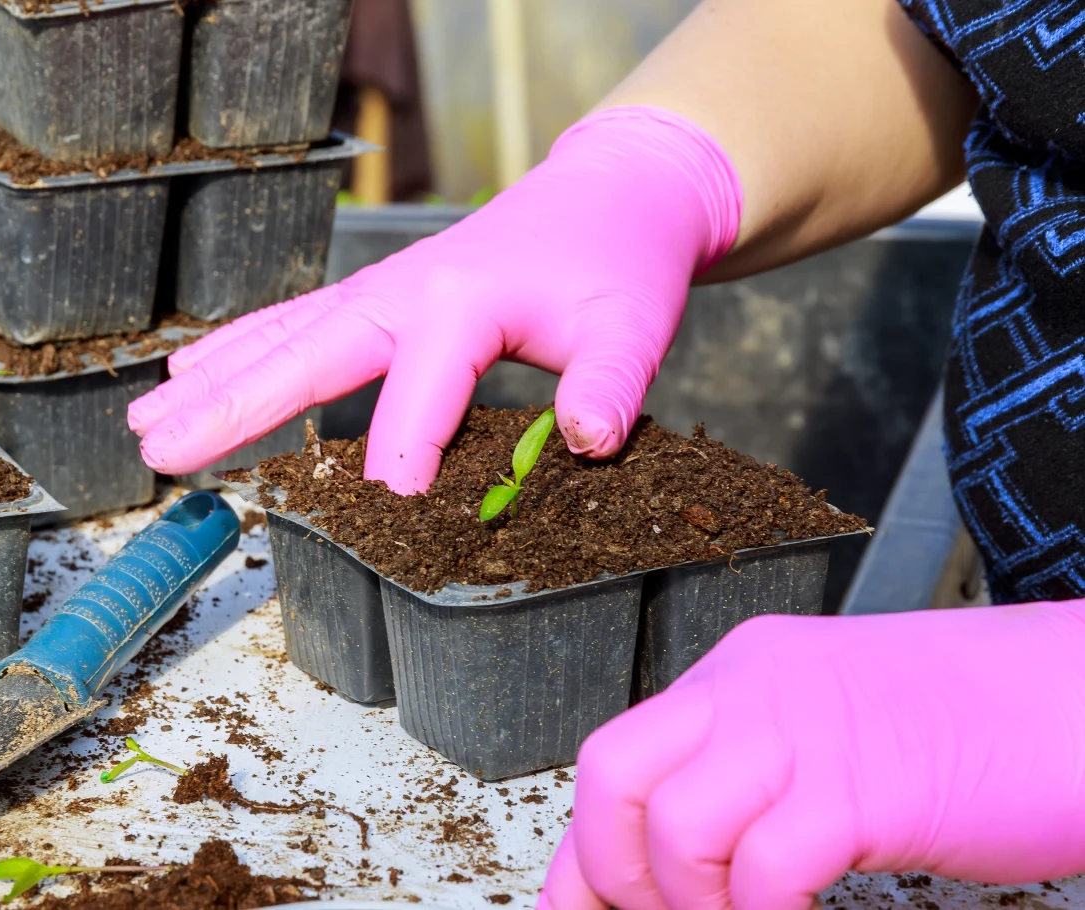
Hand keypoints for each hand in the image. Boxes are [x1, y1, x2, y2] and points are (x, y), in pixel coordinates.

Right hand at [128, 106, 741, 492]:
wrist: (611, 196)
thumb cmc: (618, 264)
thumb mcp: (633, 325)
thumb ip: (610, 384)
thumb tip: (586, 442)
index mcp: (461, 303)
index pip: (419, 397)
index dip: (403, 460)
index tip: (387, 515)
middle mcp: (401, 292)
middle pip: (302, 356)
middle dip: (230, 409)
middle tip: (158, 454)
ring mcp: (380, 290)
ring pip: (281, 339)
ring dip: (213, 381)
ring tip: (144, 424)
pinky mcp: (376, 296)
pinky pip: (294, 323)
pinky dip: (240, 349)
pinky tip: (192, 373)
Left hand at [539, 602, 1084, 909]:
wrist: (1080, 695)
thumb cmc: (972, 725)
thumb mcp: (828, 739)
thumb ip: (752, 783)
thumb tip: (682, 858)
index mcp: (740, 675)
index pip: (617, 761)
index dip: (581, 857)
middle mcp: (753, 690)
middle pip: (612, 775)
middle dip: (612, 874)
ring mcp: (806, 733)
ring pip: (676, 829)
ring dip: (689, 906)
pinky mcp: (866, 789)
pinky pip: (765, 870)